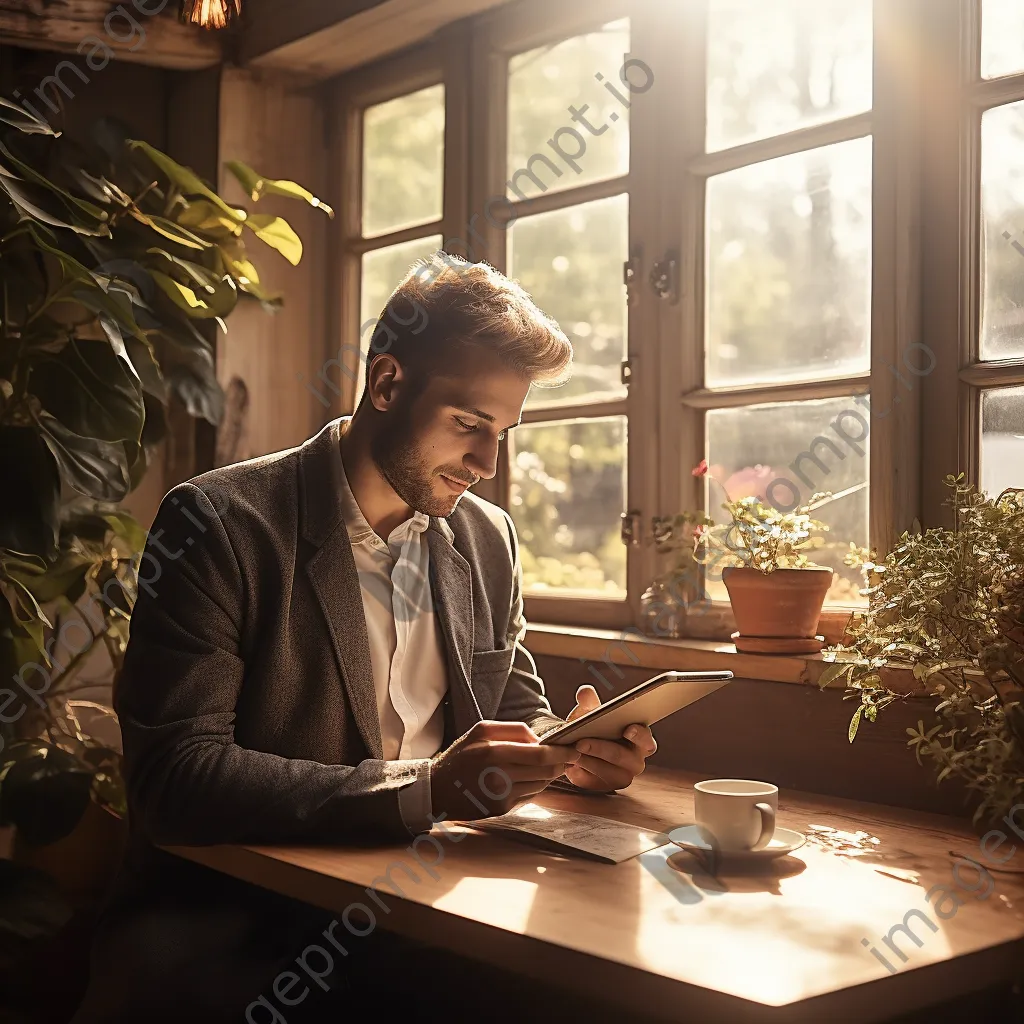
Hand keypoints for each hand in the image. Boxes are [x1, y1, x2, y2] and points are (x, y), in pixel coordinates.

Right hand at [429, 720, 580, 820]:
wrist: (438, 789)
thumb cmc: (460, 756)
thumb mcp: (481, 730)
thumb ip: (513, 730)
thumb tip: (539, 738)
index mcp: (494, 752)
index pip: (540, 755)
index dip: (562, 753)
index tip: (574, 749)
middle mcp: (499, 776)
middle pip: (545, 771)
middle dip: (562, 764)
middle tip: (571, 757)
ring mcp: (501, 796)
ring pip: (541, 785)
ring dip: (551, 775)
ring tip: (554, 766)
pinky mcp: (501, 809)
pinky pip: (529, 796)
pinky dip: (536, 786)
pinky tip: (533, 778)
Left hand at [561, 685, 656, 791]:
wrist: (578, 747)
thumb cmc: (594, 727)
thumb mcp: (591, 713)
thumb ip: (589, 703)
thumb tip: (585, 692)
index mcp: (640, 742)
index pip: (647, 742)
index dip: (640, 736)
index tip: (628, 729)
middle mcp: (635, 762)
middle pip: (624, 758)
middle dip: (602, 748)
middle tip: (582, 741)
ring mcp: (621, 777)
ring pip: (609, 772)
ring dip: (589, 761)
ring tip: (573, 750)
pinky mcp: (603, 787)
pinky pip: (593, 782)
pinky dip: (581, 771)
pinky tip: (570, 762)